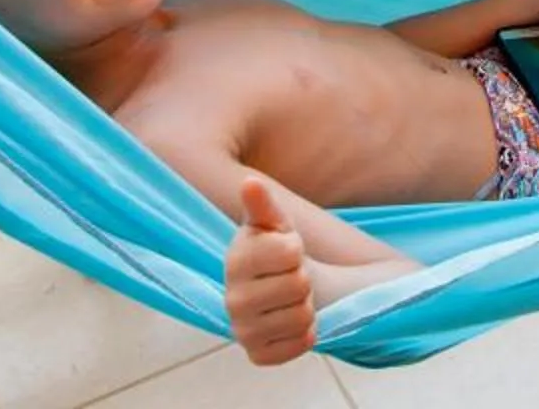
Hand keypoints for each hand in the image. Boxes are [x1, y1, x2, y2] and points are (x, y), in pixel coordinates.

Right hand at [223, 174, 316, 365]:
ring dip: (306, 306)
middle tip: (290, 276)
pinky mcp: (257, 355)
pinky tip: (290, 322)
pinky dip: (306, 333)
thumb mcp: (274, 222)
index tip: (287, 250)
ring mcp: (242, 331)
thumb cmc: (276, 248)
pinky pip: (300, 345)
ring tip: (290, 298)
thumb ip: (263, 204)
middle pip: (299, 286)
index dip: (296, 248)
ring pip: (302, 318)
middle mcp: (231, 299)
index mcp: (235, 260)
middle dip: (303, 279)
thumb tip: (250, 183)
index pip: (290, 253)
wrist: (278, 288)